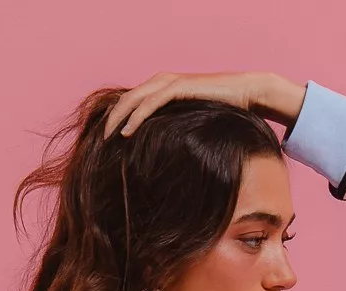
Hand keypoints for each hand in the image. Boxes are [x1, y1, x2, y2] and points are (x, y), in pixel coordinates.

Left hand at [103, 71, 305, 139]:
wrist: (247, 94)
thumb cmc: (222, 112)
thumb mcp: (193, 123)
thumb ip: (176, 129)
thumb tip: (165, 153)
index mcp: (163, 89)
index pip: (131, 102)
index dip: (116, 119)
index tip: (105, 141)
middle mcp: (162, 82)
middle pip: (126, 99)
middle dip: (110, 120)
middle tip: (98, 142)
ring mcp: (170, 82)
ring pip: (133, 99)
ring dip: (117, 119)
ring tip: (107, 139)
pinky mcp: (179, 87)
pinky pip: (150, 102)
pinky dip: (136, 117)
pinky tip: (126, 132)